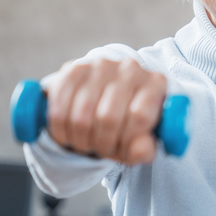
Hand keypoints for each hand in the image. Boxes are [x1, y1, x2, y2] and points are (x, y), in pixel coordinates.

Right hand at [44, 58, 166, 164]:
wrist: (103, 101)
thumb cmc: (127, 125)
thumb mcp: (140, 143)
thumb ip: (144, 150)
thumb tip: (140, 149)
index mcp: (155, 84)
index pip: (139, 116)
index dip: (126, 140)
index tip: (122, 148)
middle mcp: (131, 69)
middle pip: (108, 118)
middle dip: (101, 142)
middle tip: (101, 147)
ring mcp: (102, 65)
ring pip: (82, 116)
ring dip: (80, 139)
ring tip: (88, 141)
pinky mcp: (75, 68)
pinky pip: (59, 108)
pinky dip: (61, 129)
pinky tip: (70, 132)